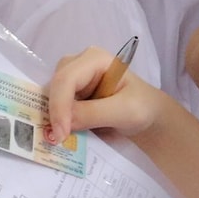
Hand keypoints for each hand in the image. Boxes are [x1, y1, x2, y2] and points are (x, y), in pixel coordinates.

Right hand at [44, 47, 164, 142]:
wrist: (148, 118)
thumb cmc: (143, 108)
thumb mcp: (125, 111)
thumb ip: (93, 114)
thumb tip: (62, 124)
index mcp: (95, 59)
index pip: (67, 79)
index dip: (59, 105)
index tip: (61, 134)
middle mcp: (79, 64)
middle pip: (54, 84)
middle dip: (53, 111)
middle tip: (56, 138)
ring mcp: (73, 80)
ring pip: (50, 95)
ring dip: (52, 117)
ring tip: (58, 138)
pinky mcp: (70, 95)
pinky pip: (55, 106)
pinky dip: (56, 121)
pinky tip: (61, 135)